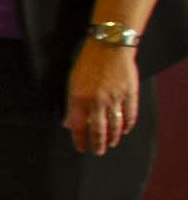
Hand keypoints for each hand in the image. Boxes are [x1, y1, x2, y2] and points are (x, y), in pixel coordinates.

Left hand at [68, 43, 142, 157]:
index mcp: (79, 99)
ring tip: (111, 143)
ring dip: (113, 137)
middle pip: (99, 131)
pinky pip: (130, 115)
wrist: (109, 46)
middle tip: (99, 152)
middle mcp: (97, 102)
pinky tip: (125, 130)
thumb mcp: (72, 82)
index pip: (79, 127)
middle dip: (99, 144)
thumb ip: (71, 104)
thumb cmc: (88, 63)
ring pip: (115, 126)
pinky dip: (128, 125)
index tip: (81, 148)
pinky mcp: (129, 94)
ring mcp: (115, 99)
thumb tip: (68, 124)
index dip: (80, 140)